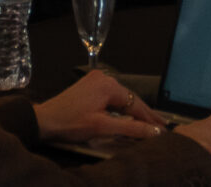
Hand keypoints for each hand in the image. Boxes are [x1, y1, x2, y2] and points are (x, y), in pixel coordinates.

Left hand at [31, 72, 169, 148]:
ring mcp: (96, 81)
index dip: (151, 119)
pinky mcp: (90, 86)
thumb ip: (132, 128)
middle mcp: (104, 78)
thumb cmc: (72, 123)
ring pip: (122, 98)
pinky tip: (131, 116)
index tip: (165, 130)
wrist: (45, 120)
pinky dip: (123, 108)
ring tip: (151, 124)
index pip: (136, 104)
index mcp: (108, 85)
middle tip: (162, 127)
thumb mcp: (104, 127)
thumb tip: (156, 132)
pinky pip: (112, 97)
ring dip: (135, 111)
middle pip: (130, 99)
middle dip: (145, 114)